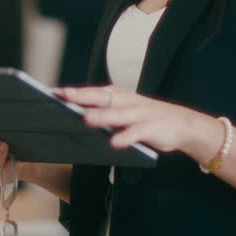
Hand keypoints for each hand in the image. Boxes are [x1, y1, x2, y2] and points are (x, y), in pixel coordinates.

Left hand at [56, 85, 208, 154]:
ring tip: (86, 119)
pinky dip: (126, 137)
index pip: (91, 92)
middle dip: (82, 97)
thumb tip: (75, 117)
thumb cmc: (146, 118)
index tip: (52, 92)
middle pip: (101, 97)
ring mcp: (139, 113)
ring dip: (103, 116)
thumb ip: (102, 113)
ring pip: (118, 113)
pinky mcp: (151, 127)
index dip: (73, 92)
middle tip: (63, 97)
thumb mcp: (123, 112)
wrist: (183, 124)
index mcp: (117, 96)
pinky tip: (115, 142)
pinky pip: (137, 132)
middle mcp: (126, 101)